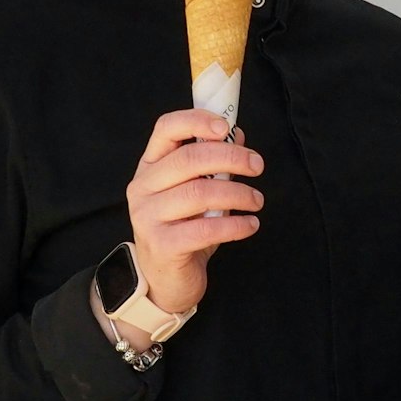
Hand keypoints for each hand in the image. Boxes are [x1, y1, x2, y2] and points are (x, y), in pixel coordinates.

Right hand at [123, 109, 263, 315]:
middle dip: (230, 158)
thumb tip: (238, 136)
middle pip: (188, 159)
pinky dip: (235, 225)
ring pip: (199, 193)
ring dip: (237, 193)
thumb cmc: (183, 228)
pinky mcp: (162, 245)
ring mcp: (148, 216)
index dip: (197, 120)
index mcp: (150, 166)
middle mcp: (143, 187)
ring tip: (256, 200)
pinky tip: (250, 225)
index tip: (227, 127)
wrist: (163, 280)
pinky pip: (205, 229)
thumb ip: (212, 164)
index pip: (166, 128)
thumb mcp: (196, 190)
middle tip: (257, 166)